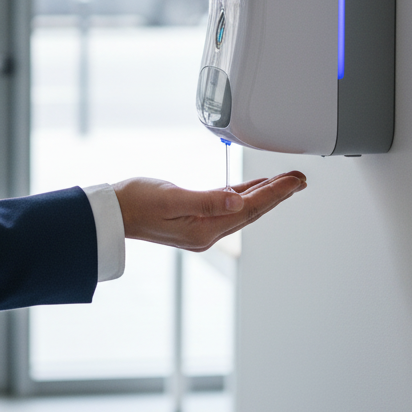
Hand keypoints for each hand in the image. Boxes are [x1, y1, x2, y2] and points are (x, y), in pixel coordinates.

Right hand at [111, 172, 306, 251]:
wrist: (113, 213)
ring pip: (241, 210)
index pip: (249, 209)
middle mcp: (207, 232)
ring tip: (283, 183)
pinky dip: (242, 196)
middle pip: (251, 211)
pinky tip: (249, 188)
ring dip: (263, 195)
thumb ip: (207, 201)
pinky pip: (226, 207)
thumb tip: (238, 201)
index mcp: (205, 228)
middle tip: (298, 179)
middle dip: (277, 194)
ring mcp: (200, 227)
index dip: (275, 193)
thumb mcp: (171, 197)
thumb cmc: (135, 202)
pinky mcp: (193, 219)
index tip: (295, 180)